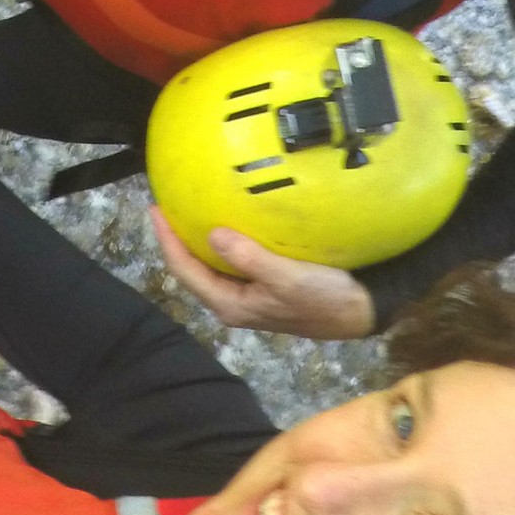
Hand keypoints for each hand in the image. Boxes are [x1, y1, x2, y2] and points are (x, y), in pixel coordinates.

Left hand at [151, 209, 376, 340]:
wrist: (359, 312)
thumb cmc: (324, 298)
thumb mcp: (286, 278)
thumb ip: (249, 258)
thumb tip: (213, 233)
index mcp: (231, 303)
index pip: (185, 270)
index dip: (167, 240)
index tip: (155, 208)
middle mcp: (233, 301)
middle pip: (191, 268)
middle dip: (176, 238)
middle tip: (166, 202)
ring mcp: (247, 294)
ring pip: (210, 265)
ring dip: (197, 239)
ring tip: (188, 207)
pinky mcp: (262, 285)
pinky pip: (231, 260)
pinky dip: (222, 240)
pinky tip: (227, 219)